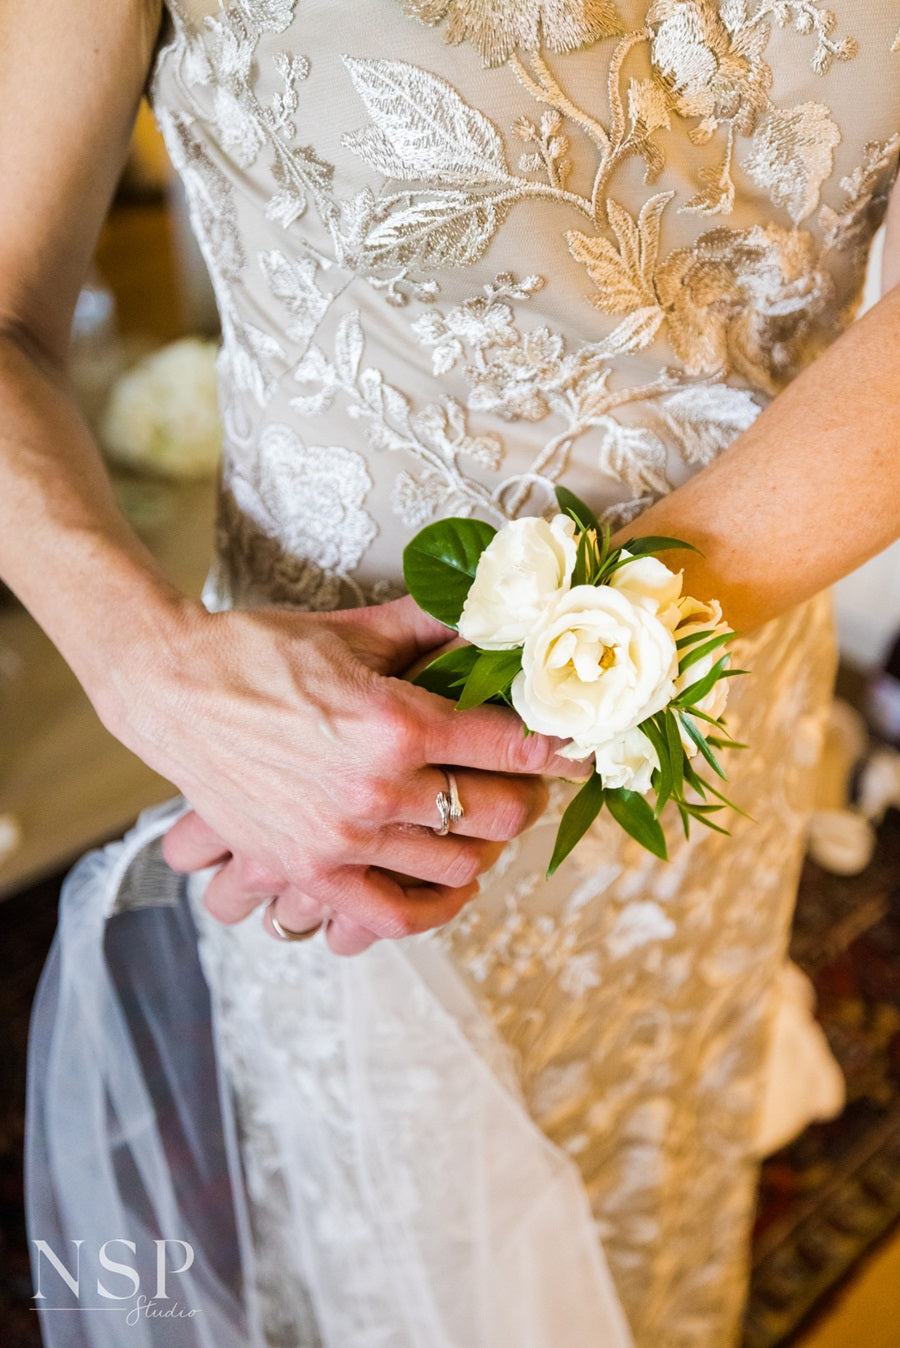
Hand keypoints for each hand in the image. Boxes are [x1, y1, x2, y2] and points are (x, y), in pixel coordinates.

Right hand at [107, 595, 577, 953]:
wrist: (173, 688)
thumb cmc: (261, 652)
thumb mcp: (354, 630)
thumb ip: (431, 623)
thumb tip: (493, 607)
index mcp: (397, 721)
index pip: (512, 746)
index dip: (559, 749)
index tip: (578, 750)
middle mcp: (378, 787)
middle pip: (497, 812)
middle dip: (528, 795)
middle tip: (528, 779)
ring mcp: (343, 838)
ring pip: (458, 864)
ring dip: (486, 843)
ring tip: (486, 819)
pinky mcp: (310, 869)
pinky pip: (394, 915)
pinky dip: (436, 908)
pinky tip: (455, 884)